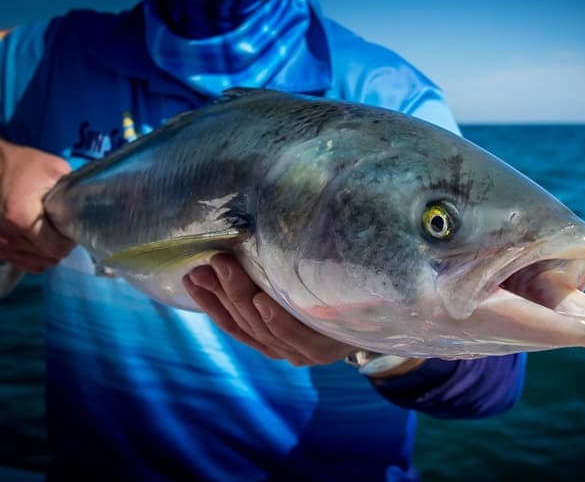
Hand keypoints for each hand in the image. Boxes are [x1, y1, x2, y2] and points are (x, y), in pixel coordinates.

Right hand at [0, 140, 74, 272]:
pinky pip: (20, 262)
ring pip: (35, 263)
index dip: (70, 242)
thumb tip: (92, 206)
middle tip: (63, 230)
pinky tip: (38, 242)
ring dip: (47, 253)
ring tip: (50, 234)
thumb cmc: (22, 166)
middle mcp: (7, 235)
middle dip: (60, 246)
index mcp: (21, 217)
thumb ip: (73, 189)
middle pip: (47, 257)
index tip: (72, 229)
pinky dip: (32, 256)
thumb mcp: (54, 169)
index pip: (56, 248)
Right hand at [182, 253, 355, 365]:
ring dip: (240, 296)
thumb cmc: (334, 294)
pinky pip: (295, 335)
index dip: (209, 301)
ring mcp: (302, 351)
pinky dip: (276, 319)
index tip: (190, 277)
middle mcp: (282, 349)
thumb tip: (236, 242)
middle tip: (207, 263)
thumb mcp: (297, 286)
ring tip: (224, 268)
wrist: (384, 316)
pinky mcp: (324, 349)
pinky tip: (261, 301)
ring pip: (262, 327)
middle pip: (244, 322)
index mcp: (271, 338)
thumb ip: (269, 277)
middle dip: (221, 292)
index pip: (232, 322)